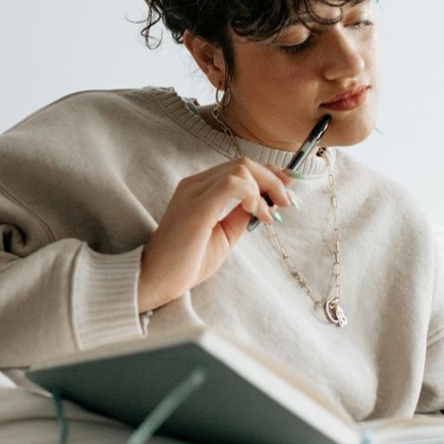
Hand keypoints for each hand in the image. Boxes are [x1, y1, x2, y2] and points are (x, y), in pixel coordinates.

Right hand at [138, 158, 292, 311]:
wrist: (156, 280)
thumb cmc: (186, 261)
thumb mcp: (223, 235)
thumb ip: (239, 216)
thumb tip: (263, 203)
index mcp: (199, 189)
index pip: (238, 168)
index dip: (267, 174)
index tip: (287, 187)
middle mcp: (195, 185)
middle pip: (243, 164)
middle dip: (272, 179)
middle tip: (287, 202)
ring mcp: (194, 193)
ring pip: (240, 169)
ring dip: (265, 186)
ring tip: (271, 213)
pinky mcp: (197, 207)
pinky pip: (231, 185)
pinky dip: (252, 194)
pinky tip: (257, 213)